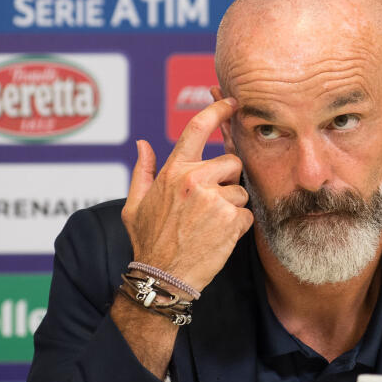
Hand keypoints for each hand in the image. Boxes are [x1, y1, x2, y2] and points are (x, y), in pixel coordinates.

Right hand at [121, 97, 253, 291]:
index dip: (218, 110)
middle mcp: (194, 180)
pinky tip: (218, 238)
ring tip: (210, 225)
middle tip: (211, 205)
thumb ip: (142, 171)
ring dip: (232, 207)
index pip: (197, 128)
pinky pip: (247, 215)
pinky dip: (238, 227)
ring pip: (241, 191)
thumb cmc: (149, 242)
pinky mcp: (231, 221)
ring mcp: (214, 200)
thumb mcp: (135, 205)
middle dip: (228, 181)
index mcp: (173, 171)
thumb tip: (143, 144)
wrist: (162, 278)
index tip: (232, 103)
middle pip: (232, 163)